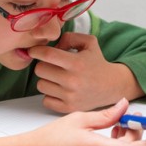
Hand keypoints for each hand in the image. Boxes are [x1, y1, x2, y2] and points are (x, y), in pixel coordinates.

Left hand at [28, 32, 144, 112]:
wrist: (111, 86)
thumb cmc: (96, 62)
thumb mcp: (88, 42)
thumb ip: (69, 37)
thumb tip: (52, 46)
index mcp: (76, 63)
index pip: (47, 54)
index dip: (36, 51)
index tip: (33, 50)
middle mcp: (72, 80)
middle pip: (39, 70)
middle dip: (43, 65)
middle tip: (51, 65)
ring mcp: (70, 96)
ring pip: (40, 85)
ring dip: (46, 80)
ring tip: (57, 78)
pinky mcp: (68, 108)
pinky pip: (45, 100)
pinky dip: (50, 95)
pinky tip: (59, 90)